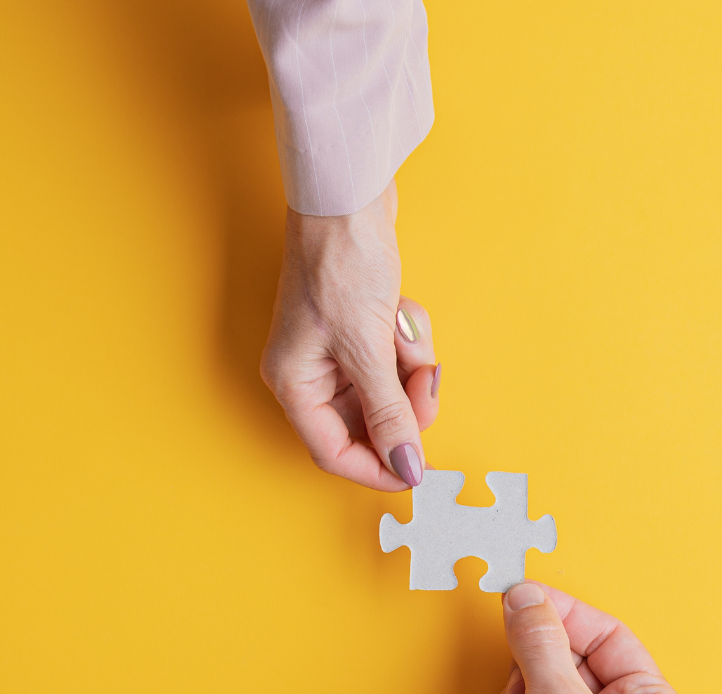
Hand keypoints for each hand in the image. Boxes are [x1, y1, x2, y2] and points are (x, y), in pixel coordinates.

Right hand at [259, 180, 439, 490]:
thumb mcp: (369, 348)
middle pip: (366, 422)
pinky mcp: (359, 328)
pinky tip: (402, 310)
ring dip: (408, 366)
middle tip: (426, 381)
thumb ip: (389, 413)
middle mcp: (310, 372)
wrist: (349, 196)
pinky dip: (407, 341)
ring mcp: (335, 349)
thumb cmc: (341, 262)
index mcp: (295, 383)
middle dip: (403, 403)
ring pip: (387, 389)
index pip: (333, 452)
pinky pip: (394, 358)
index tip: (417, 470)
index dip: (377, 466)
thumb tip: (405, 466)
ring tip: (406, 331)